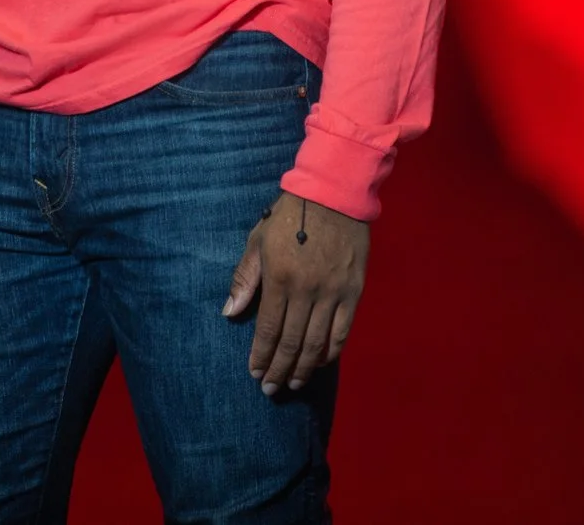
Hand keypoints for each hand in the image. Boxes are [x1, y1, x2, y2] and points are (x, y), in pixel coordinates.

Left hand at [222, 191, 367, 393]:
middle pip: (291, 342)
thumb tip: (230, 313)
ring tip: (293, 383)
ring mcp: (332, 292)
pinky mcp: (353, 291)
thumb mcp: (258, 240)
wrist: (334, 193)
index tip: (254, 373)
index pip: (267, 329)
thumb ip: (245, 278)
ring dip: (303, 368)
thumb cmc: (289, 215)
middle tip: (270, 389)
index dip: (260, 355)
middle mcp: (306, 290)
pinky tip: (319, 363)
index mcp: (278, 277)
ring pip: (317, 342)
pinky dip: (330, 352)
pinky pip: (342, 331)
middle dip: (278, 369)